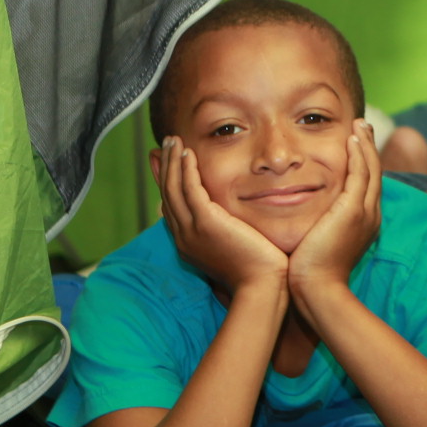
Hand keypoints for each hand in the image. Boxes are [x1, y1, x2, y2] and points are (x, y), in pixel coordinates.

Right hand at [154, 137, 288, 293]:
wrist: (261, 286)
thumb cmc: (255, 270)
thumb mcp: (232, 247)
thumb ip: (224, 231)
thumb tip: (226, 218)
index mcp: (188, 242)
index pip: (171, 204)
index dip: (166, 180)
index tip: (165, 160)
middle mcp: (183, 236)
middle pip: (167, 193)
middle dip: (164, 165)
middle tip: (165, 143)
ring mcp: (191, 230)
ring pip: (173, 188)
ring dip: (172, 161)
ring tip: (173, 140)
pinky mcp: (205, 223)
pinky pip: (189, 189)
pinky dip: (186, 169)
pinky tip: (188, 153)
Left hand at [288, 120, 380, 303]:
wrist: (316, 289)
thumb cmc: (309, 273)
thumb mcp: (316, 242)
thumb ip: (315, 225)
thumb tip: (303, 217)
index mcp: (362, 223)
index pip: (365, 185)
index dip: (363, 163)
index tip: (356, 144)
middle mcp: (370, 215)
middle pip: (374, 173)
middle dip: (369, 147)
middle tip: (363, 126)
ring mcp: (364, 212)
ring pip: (371, 169)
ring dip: (366, 144)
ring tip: (360, 125)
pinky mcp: (353, 210)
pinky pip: (361, 173)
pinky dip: (359, 154)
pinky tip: (352, 138)